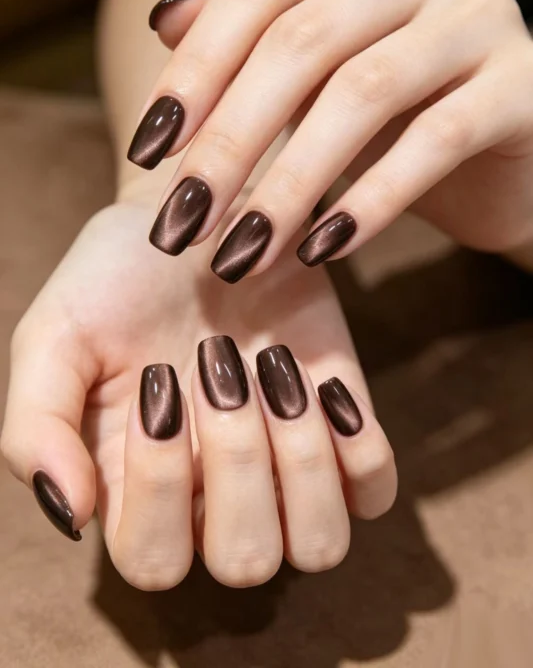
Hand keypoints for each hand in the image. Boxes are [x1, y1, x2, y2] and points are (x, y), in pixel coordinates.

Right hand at [1, 181, 395, 589]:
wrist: (202, 216)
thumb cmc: (117, 281)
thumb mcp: (53, 338)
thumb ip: (37, 426)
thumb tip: (71, 513)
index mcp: (136, 489)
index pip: (152, 561)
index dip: (159, 484)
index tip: (158, 379)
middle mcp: (213, 496)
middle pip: (244, 561)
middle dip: (237, 459)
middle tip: (218, 363)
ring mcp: (285, 469)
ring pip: (318, 545)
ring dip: (302, 459)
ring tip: (276, 370)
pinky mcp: (344, 430)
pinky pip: (374, 493)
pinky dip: (360, 448)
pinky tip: (323, 382)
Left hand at [128, 0, 532, 281]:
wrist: (505, 157)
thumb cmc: (400, 115)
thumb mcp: (317, 75)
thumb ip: (250, 40)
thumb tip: (161, 20)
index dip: (194, 71)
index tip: (147, 150)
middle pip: (301, 41)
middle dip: (230, 141)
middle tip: (183, 221)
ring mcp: (482, 13)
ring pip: (363, 91)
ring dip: (290, 185)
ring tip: (240, 252)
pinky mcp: (524, 82)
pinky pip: (436, 139)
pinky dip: (371, 200)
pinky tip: (322, 250)